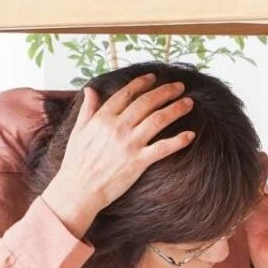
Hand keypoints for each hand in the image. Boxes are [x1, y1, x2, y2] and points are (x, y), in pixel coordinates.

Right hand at [41, 74, 195, 236]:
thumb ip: (88, 109)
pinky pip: (163, 148)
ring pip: (158, 120)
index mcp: (102, 118)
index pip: (125, 94)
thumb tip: (91, 89)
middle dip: (165, 91)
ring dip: (176, 109)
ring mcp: (129, 144)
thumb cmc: (76, 162)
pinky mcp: (138, 161)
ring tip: (189, 103)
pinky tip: (190, 135)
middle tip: (180, 86)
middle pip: (146, 103)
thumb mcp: (78, 131)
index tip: (153, 77)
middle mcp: (117, 127)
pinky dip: (178, 141)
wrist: (79, 189)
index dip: (141, 83)